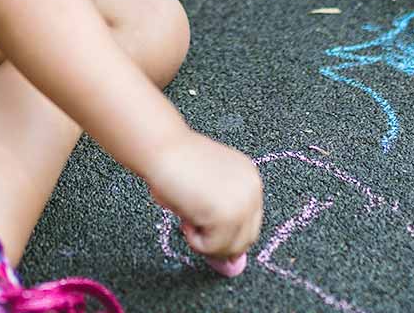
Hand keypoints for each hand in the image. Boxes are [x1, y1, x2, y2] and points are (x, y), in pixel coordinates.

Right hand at [143, 131, 263, 260]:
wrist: (161, 148)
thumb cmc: (173, 163)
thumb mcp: (205, 191)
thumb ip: (221, 221)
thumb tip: (231, 265)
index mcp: (249, 178)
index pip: (250, 223)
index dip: (227, 234)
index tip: (205, 233)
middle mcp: (253, 189)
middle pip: (246, 239)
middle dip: (218, 242)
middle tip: (193, 227)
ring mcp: (243, 203)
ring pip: (231, 248)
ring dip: (205, 242)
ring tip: (187, 218)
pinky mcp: (227, 215)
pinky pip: (213, 247)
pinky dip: (194, 240)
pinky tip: (185, 217)